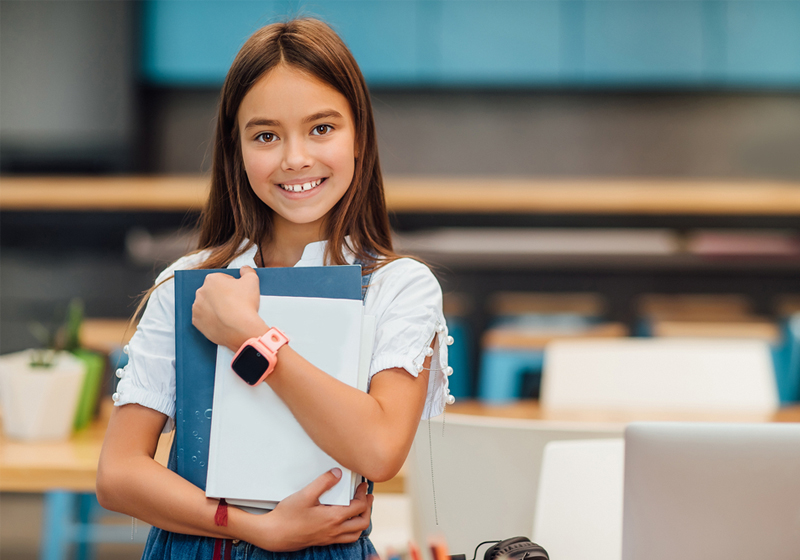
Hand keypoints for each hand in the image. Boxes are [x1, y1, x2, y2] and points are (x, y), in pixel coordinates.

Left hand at [192, 266, 265, 350]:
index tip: (239, 293)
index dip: (233, 286)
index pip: (223, 279)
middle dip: (223, 296)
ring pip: (207, 305)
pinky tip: (223, 321)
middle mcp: (200, 292)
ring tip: (230, 314)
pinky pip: (204, 318)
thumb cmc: (245, 305)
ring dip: (216, 307)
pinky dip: (212, 319)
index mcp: (212, 279)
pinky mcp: (196, 322)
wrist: (241, 329)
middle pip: (213, 292)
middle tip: (235, 304)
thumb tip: (244, 269)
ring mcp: (197, 308)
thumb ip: (247, 271)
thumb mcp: (252, 280)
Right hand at [253, 469, 372, 551]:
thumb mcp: (305, 494)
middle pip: (362, 522)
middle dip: (367, 508)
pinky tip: (345, 522)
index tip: (363, 486)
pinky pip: (345, 539)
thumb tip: (338, 473)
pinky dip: (351, 531)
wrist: (274, 534)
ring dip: (361, 521)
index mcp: (333, 518)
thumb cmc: (287, 516)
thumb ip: (323, 482)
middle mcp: (334, 530)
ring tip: (360, 510)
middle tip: (367, 497)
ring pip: (355, 534)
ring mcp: (329, 538)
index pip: (359, 507)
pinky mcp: (323, 541)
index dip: (364, 494)